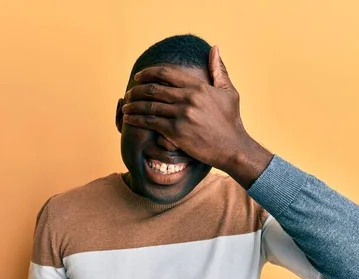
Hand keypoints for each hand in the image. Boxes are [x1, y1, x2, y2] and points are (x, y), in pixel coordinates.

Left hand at [122, 45, 251, 170]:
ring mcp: (181, 115)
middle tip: (129, 93)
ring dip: (133, 105)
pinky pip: (150, 122)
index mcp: (198, 87)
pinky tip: (129, 119)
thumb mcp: (229, 92)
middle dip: (136, 90)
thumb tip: (214, 49)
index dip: (148, 73)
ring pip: (149, 106)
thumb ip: (219, 70)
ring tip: (125, 106)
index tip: (139, 76)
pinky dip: (137, 119)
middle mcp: (188, 98)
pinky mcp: (176, 132)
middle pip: (153, 89)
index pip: (166, 73)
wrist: (233, 148)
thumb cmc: (231, 121)